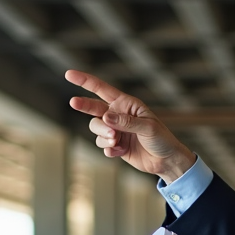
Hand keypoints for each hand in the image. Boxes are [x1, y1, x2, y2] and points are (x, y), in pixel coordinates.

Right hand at [65, 70, 196, 183]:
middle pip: (93, 108)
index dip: (85, 81)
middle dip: (83, 105)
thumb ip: (126, 122)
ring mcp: (115, 130)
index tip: (69, 74)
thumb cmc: (161, 139)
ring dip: (103, 135)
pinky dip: (109, 149)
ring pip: (95, 129)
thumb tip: (105, 117)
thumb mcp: (147, 127)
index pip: (102, 89)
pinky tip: (121, 151)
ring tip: (116, 140)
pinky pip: (102, 145)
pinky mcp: (114, 146)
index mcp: (126, 104)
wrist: (165, 161)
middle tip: (73, 102)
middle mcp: (117, 115)